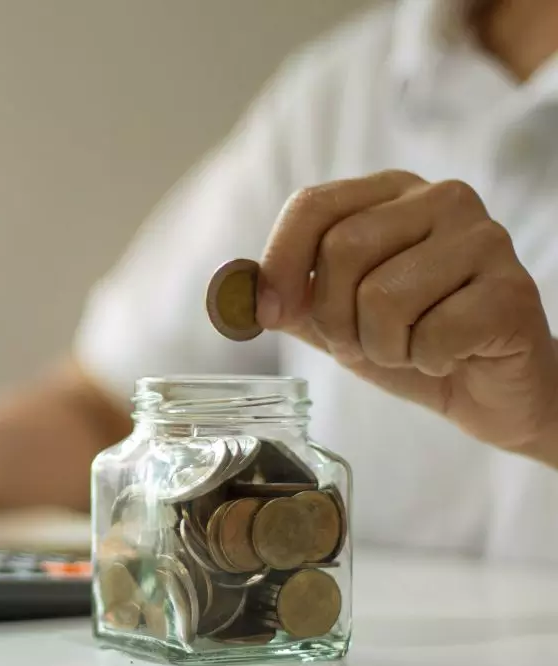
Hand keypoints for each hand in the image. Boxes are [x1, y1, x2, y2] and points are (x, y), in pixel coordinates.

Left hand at [257, 170, 557, 453]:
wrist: (492, 389)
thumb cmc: (412, 341)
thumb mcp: (336, 318)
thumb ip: (291, 299)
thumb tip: (235, 292)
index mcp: (390, 193)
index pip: (312, 204)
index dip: (279, 262)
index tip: (270, 312)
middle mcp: (440, 199)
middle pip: (343, 249)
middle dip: (335, 319)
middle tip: (362, 343)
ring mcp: (484, 239)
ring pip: (383, 295)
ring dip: (381, 346)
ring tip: (409, 348)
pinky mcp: (512, 290)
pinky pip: (432, 334)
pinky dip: (427, 361)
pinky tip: (450, 354)